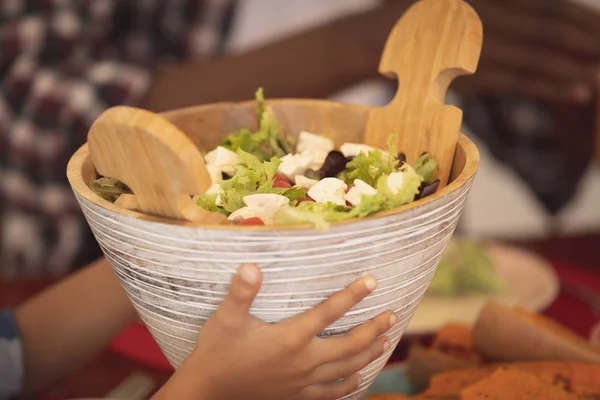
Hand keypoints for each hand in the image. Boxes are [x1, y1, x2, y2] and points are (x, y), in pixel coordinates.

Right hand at [153, 264, 395, 399]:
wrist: (209, 390)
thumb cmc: (218, 351)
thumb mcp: (225, 318)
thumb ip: (241, 292)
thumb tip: (251, 266)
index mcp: (290, 338)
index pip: (329, 312)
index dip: (353, 295)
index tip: (373, 281)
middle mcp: (303, 361)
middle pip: (349, 345)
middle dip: (373, 329)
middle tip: (392, 315)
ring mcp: (303, 382)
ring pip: (347, 369)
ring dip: (369, 355)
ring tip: (386, 342)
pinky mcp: (298, 396)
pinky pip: (332, 393)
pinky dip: (351, 385)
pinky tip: (360, 379)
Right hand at [383, 0, 599, 102]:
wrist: (373, 40)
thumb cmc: (414, 18)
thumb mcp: (454, 1)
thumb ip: (490, 5)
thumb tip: (535, 10)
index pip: (545, 5)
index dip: (578, 19)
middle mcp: (482, 14)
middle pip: (548, 28)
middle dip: (586, 42)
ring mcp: (473, 43)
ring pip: (535, 56)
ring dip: (574, 67)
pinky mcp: (464, 73)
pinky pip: (513, 81)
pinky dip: (547, 86)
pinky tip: (577, 91)